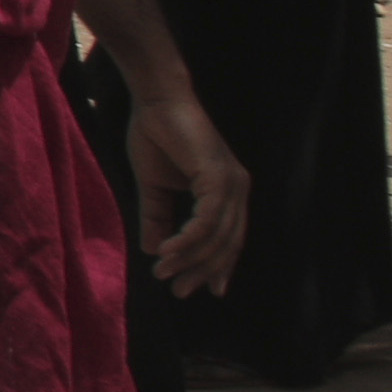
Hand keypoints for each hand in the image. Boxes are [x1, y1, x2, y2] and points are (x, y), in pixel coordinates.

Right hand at [122, 73, 250, 296]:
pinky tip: (169, 251)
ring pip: (217, 235)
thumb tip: (153, 251)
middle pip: (227, 243)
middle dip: (202, 270)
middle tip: (178, 290)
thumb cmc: (156, 136)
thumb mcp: (154, 187)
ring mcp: (232, 183)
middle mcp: (238, 189)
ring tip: (163, 272)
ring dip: (189, 258)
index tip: (202, 290)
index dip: (218, 266)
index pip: (229, 238)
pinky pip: (207, 219)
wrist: (155, 102)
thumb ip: (158, 218)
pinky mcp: (218, 176)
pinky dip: (188, 238)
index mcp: (228, 191)